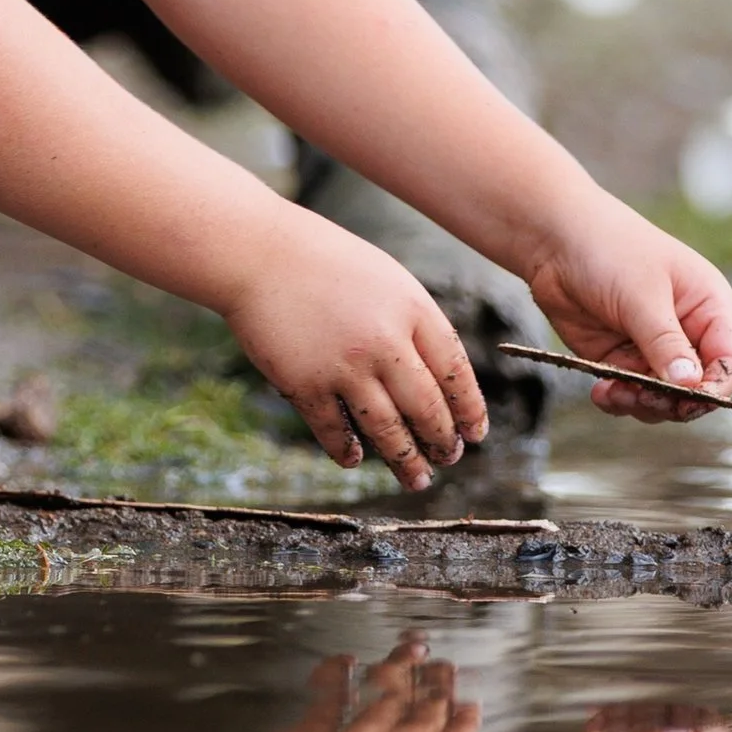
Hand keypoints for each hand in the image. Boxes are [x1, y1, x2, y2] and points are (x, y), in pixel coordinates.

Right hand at [220, 213, 487, 488]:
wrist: (257, 253)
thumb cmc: (325, 262)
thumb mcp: (387, 279)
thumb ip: (414, 322)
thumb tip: (438, 376)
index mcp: (412, 310)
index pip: (455, 373)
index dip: (469, 409)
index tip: (475, 434)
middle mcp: (384, 342)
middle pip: (426, 408)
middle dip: (442, 441)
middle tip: (448, 459)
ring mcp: (344, 366)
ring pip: (387, 429)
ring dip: (405, 460)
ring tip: (417, 478)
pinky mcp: (306, 384)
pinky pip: (334, 431)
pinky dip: (346, 450)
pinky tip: (354, 458)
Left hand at [523, 188, 731, 422]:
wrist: (553, 240)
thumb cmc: (608, 249)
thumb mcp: (641, 294)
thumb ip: (665, 341)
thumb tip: (689, 385)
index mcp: (708, 307)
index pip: (729, 360)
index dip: (715, 387)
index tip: (688, 402)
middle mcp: (686, 331)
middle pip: (697, 388)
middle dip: (672, 401)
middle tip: (644, 396)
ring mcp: (652, 348)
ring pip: (663, 398)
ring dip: (643, 404)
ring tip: (616, 392)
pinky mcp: (620, 358)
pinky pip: (630, 393)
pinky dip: (619, 399)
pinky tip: (602, 392)